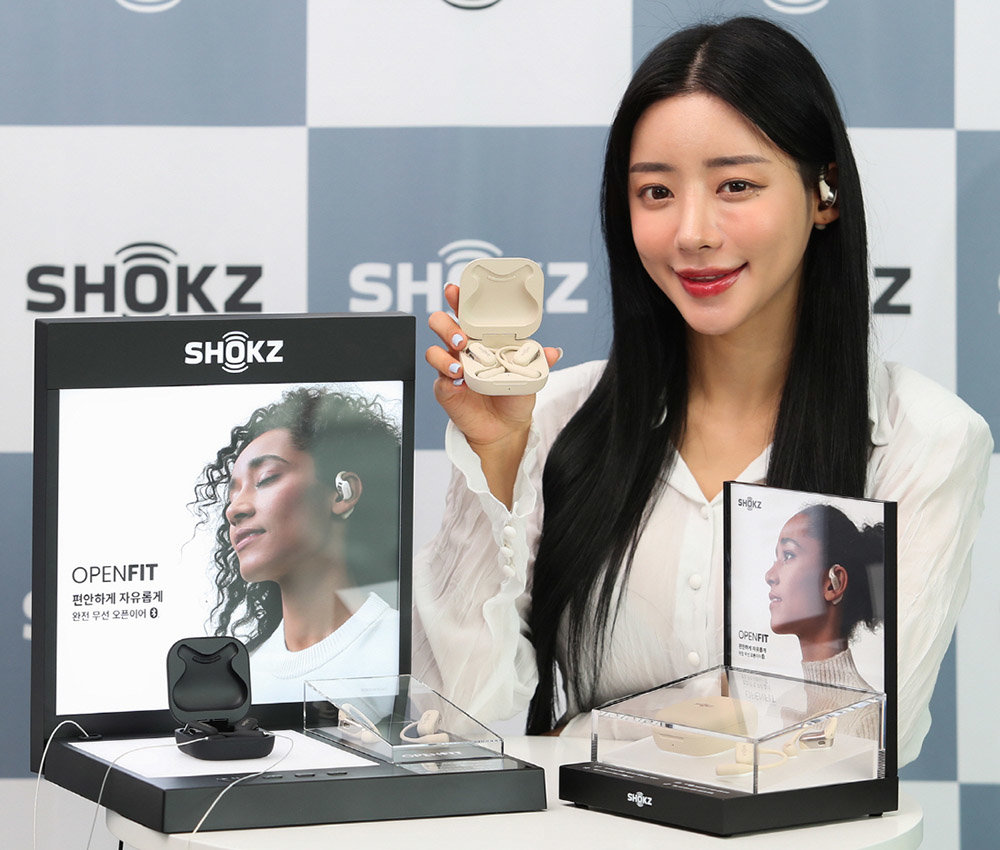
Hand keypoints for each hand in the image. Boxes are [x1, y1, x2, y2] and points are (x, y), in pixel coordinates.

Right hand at [426, 284, 561, 505]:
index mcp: (480, 339)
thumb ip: (538, 360)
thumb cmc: (513, 395)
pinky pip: (439, 379)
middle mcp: (462, 350)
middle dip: (446, 324)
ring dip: (443, 353)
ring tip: (459, 364)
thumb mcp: (529, 375)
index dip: (456, 299)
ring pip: (433, 350)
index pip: (465, 314)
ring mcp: (451, 368)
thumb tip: (554, 352)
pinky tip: (459, 381)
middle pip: (440, 325)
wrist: (506, 428)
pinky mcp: (446, 389)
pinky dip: (446, 378)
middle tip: (461, 336)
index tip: (454, 291)